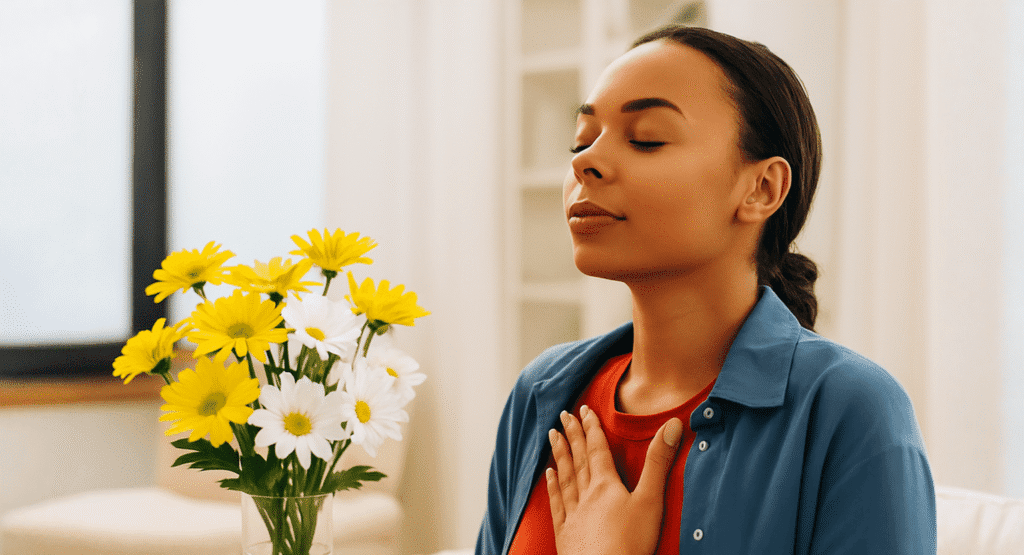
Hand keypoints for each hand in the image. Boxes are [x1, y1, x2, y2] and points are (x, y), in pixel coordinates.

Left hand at [546, 406, 681, 554]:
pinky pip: (557, 504)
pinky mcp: (565, 533)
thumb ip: (659, 462)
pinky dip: (552, 487)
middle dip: (573, 435)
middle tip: (563, 415)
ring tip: (552, 436)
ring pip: (565, 478)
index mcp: (606, 485)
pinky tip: (548, 476)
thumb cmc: (630, 542)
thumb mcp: (651, 500)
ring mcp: (573, 514)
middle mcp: (586, 495)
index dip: (591, 428)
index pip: (597, 449)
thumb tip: (673, 424)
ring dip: (559, 455)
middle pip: (578, 459)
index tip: (583, 410)